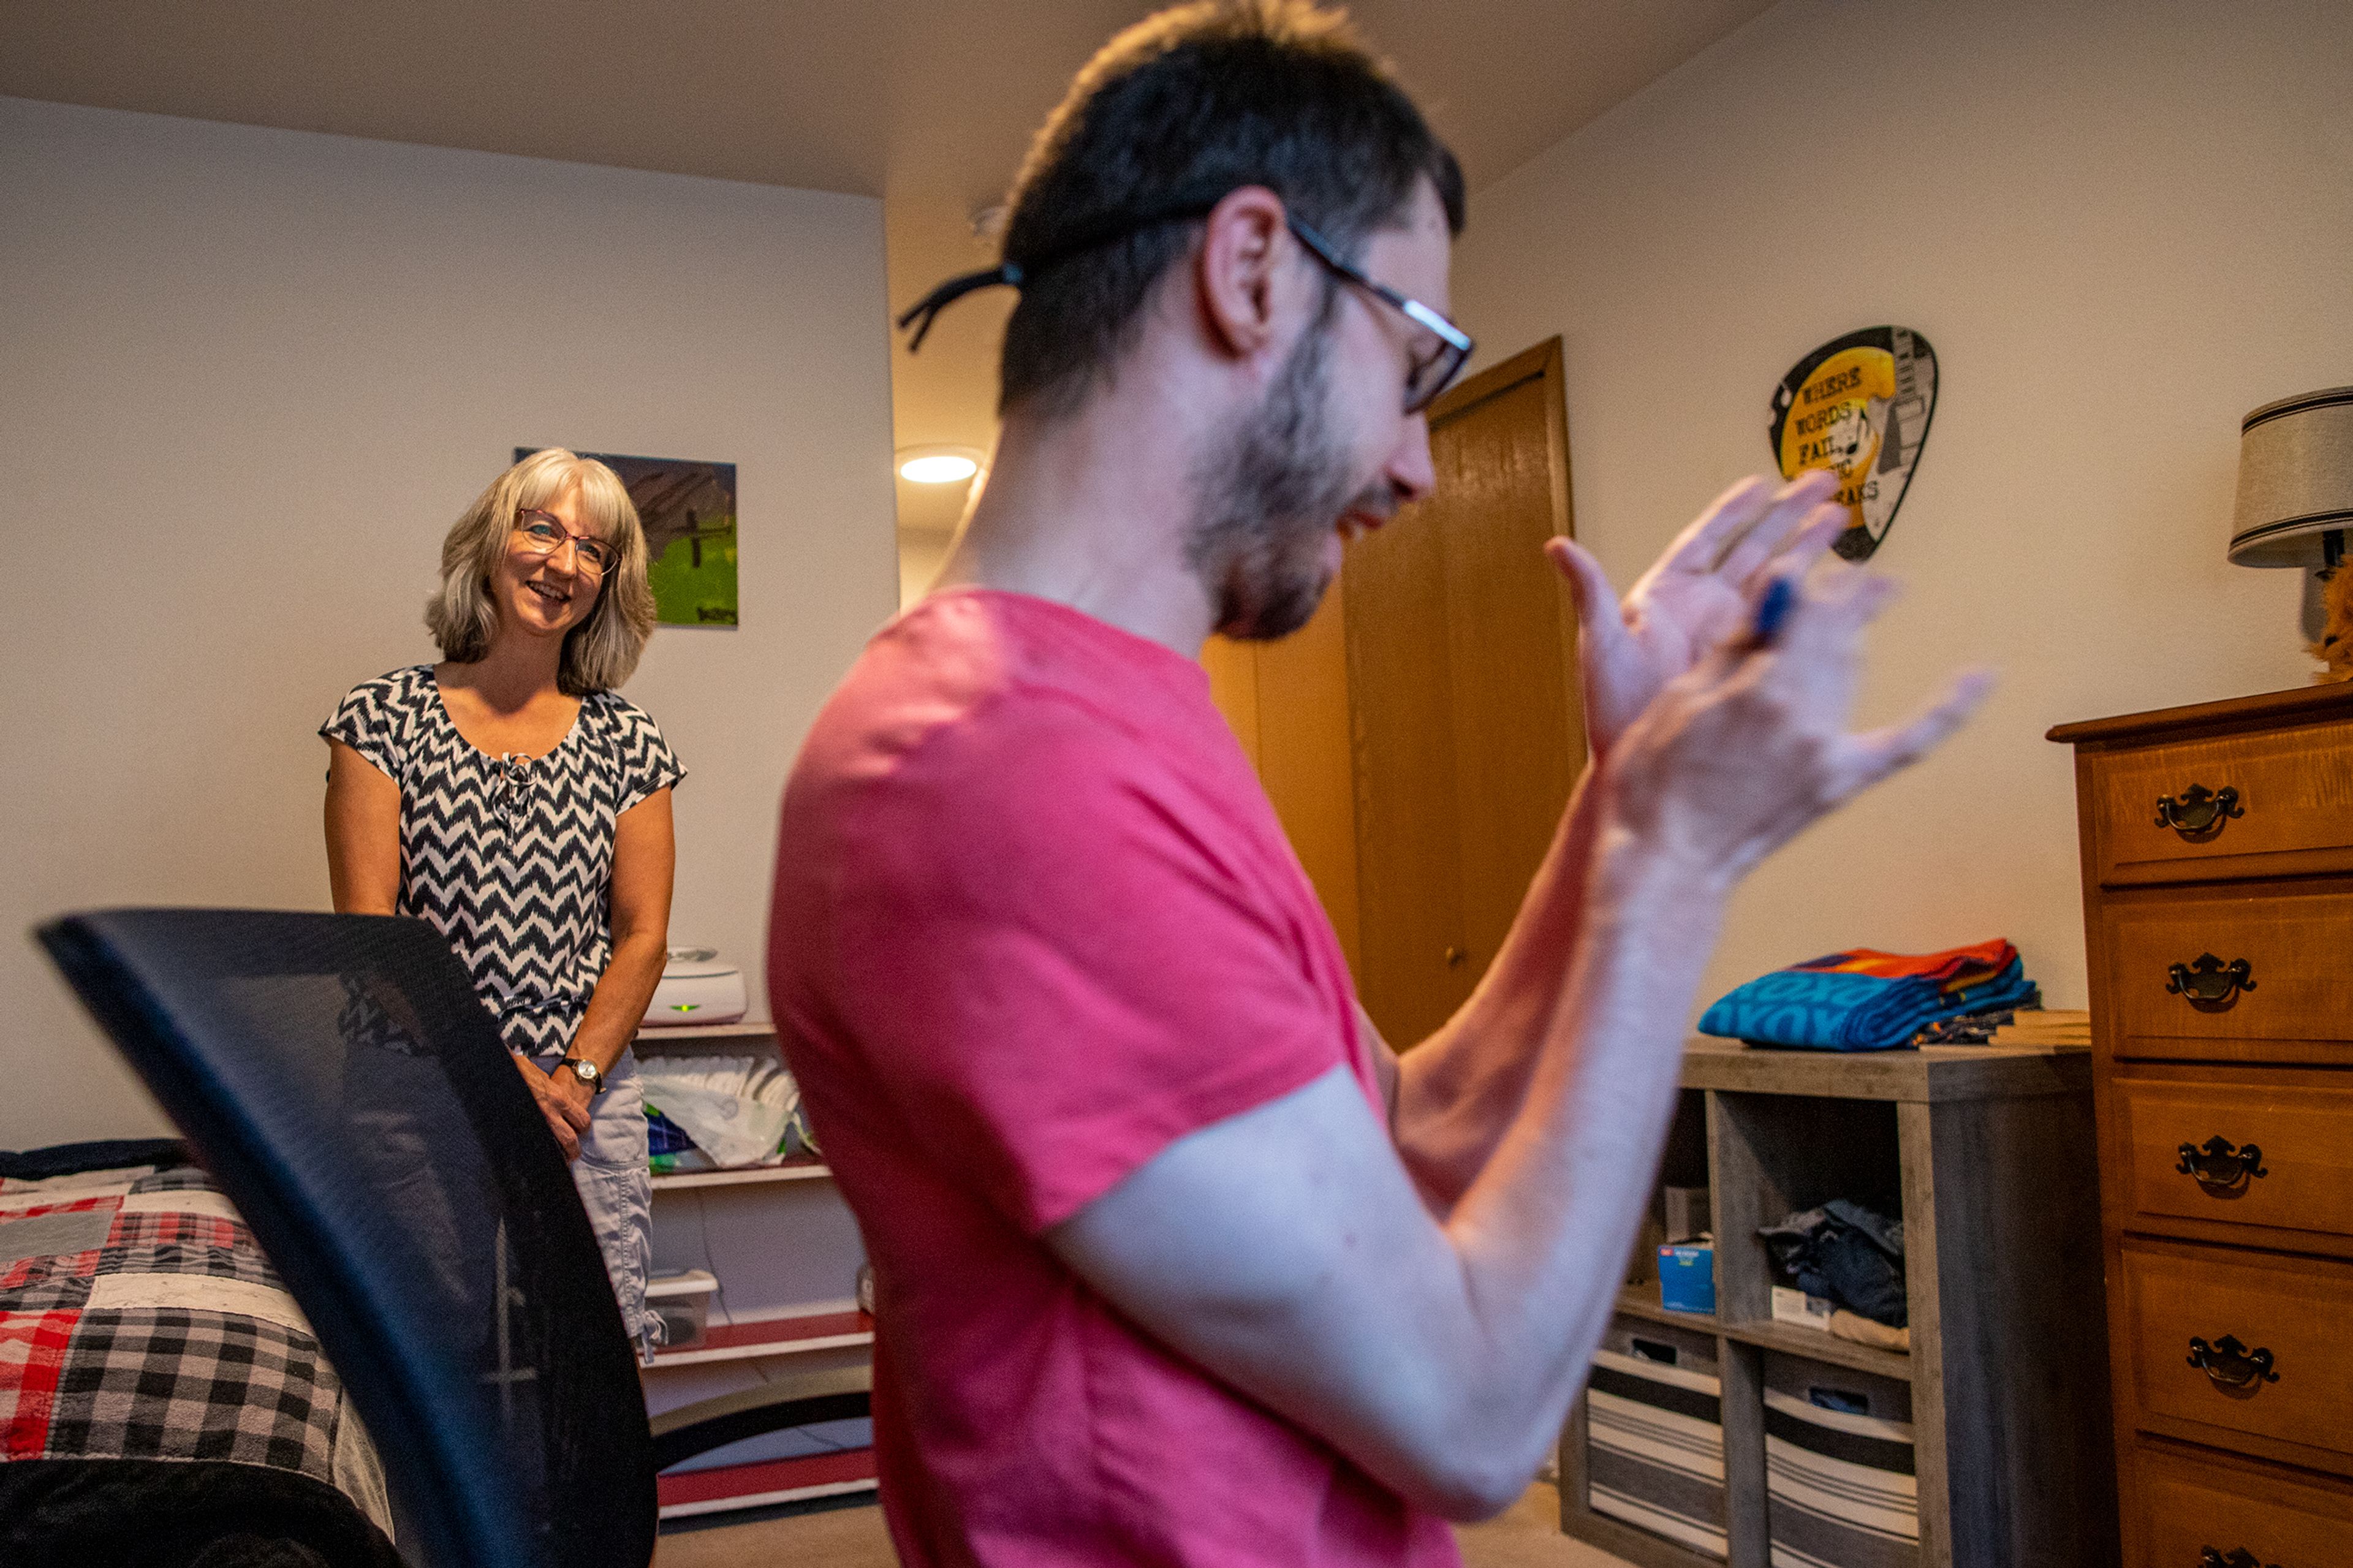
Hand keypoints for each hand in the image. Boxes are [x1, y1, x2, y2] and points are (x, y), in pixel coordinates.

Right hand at [512, 1053, 591, 1161]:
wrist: (499, 1071)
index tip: (580, 1132)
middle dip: (573, 1150)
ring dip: (557, 1156)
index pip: (582, 1119)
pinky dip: (536, 1152)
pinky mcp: (520, 1129)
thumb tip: (553, 1094)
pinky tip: (535, 1157)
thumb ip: (551, 1088)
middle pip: (570, 1139)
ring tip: (556, 1161)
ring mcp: (535, 1122)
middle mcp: (550, 1113)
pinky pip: (533, 1145)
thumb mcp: (542, 1076)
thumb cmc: (520, 1070)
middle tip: (572, 1155)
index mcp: (559, 1098)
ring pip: (553, 1147)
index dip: (583, 1128)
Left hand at [1547, 470, 1848, 758]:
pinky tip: (1839, 585)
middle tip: (1821, 484)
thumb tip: (1560, 547)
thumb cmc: (1611, 707)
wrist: (1641, 760)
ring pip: (1776, 579)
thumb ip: (1590, 592)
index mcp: (1668, 594)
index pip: (1705, 540)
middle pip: (1752, 549)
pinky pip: (1787, 623)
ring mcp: (1731, 633)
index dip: (1732, 512)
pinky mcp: (1752, 660)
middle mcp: (1703, 609)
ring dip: (1808, 548)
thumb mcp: (1600, 645)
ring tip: (1838, 519)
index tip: (1759, 485)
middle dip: (1787, 516)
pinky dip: (1813, 603)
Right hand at [1603, 563, 1991, 886]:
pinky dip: (1948, 709)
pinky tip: (1982, 676)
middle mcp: (1804, 715)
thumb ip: (1735, 644)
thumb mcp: (1681, 699)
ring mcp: (1827, 750)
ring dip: (1857, 630)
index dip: (1803, 578)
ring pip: (1853, 669)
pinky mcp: (1841, 782)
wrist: (1669, 859)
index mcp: (1760, 689)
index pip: (1798, 609)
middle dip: (1840, 595)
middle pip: (1833, 633)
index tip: (1806, 558)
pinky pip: (1909, 742)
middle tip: (1846, 567)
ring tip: (1870, 595)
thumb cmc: (1656, 781)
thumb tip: (1775, 590)